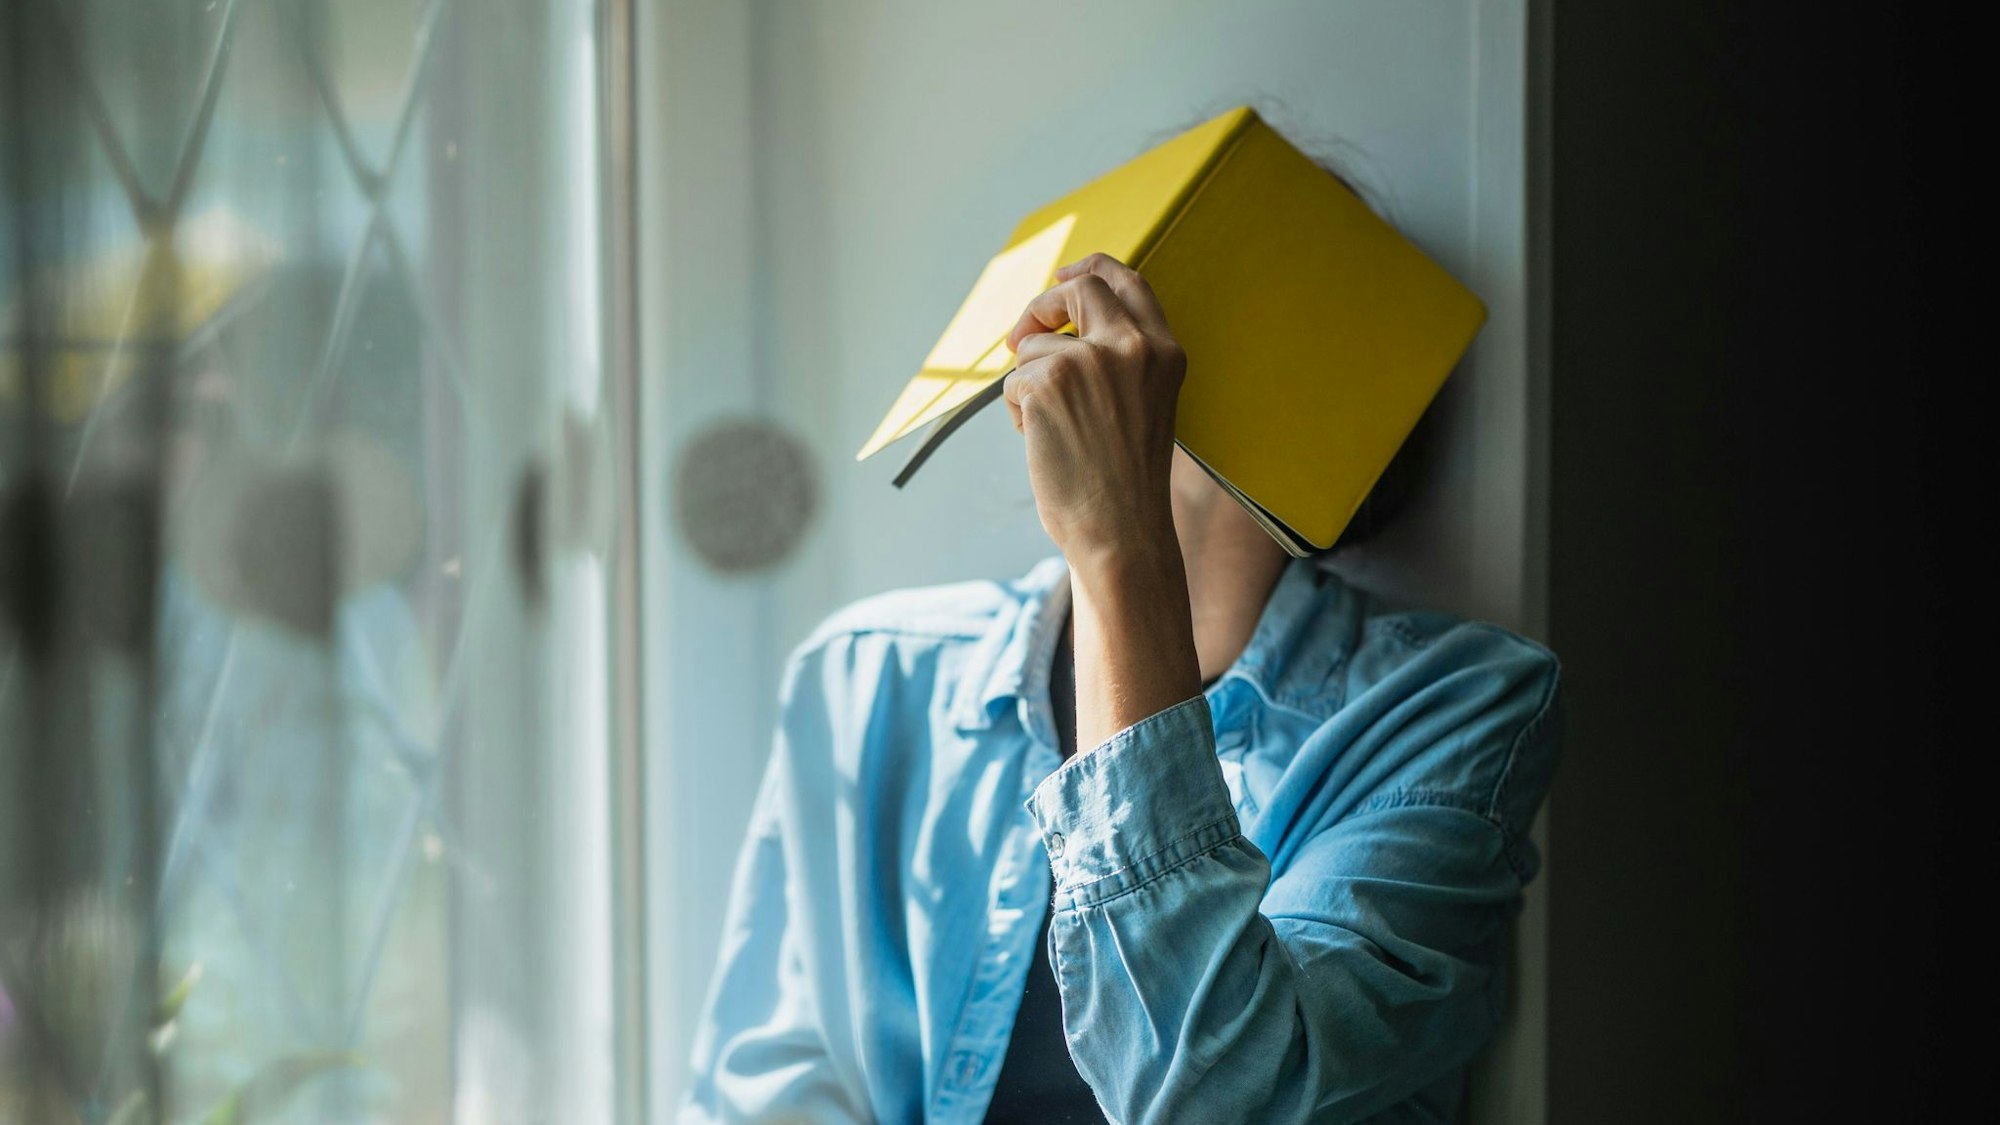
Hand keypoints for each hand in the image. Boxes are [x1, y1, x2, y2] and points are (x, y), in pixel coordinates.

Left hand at [1002, 253, 1186, 567]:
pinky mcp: (1047, 382)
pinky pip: (1013, 382)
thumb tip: (1061, 324)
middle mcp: (1131, 346)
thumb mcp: (1145, 404)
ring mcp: (1088, 361)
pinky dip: (1019, 413)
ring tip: (1057, 432)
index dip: (1091, 270)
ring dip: (1030, 386)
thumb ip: (1120, 359)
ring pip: (1033, 347)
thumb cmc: (1126, 482)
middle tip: (1022, 335)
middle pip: (1077, 288)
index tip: (1065, 276)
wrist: (1121, 532)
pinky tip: (1046, 445)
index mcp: (1164, 351)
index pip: (1127, 281)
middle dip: (1041, 305)